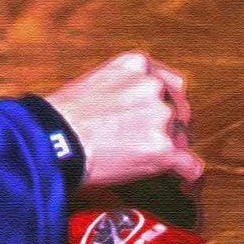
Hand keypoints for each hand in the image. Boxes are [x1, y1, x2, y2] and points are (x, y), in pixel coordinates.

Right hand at [43, 51, 203, 188]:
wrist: (53, 140)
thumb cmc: (62, 114)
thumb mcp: (93, 81)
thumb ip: (122, 86)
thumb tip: (130, 106)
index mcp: (136, 65)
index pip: (171, 83)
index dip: (168, 101)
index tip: (163, 112)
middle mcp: (153, 88)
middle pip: (179, 111)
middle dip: (169, 126)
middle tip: (147, 139)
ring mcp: (160, 119)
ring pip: (181, 138)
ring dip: (169, 148)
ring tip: (147, 158)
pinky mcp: (162, 151)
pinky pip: (189, 166)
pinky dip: (185, 174)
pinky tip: (181, 178)